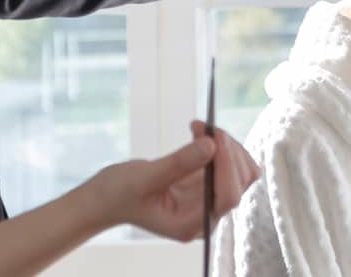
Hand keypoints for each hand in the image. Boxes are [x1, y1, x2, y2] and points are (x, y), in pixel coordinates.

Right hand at [86, 123, 260, 241]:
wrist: (109, 198)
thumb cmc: (119, 194)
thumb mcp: (143, 178)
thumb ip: (178, 164)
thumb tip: (212, 144)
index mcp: (191, 224)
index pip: (227, 196)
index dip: (228, 165)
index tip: (215, 136)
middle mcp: (205, 216)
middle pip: (240, 183)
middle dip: (228, 151)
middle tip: (205, 126)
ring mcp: (208, 201)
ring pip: (241, 171)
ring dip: (226, 145)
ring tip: (199, 127)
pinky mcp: (207, 185)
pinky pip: (228, 163)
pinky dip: (219, 144)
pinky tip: (198, 131)